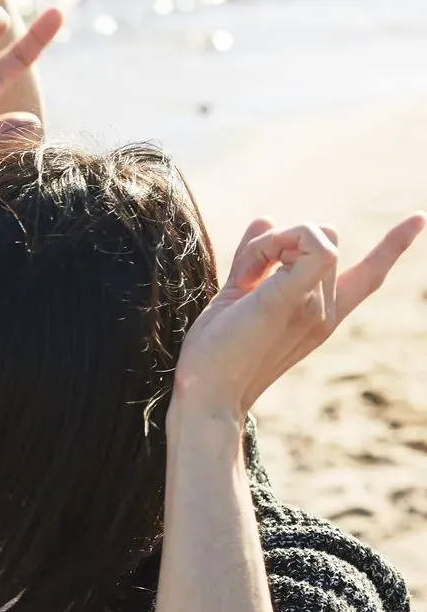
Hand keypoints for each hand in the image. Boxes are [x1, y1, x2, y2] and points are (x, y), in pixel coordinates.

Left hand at [173, 214, 425, 420]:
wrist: (206, 393)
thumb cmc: (215, 352)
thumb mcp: (237, 297)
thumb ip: (254, 260)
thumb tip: (266, 218)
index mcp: (319, 313)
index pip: (367, 276)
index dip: (392, 247)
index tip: (418, 219)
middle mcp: (325, 310)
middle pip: (322, 237)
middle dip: (283, 239)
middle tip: (246, 277)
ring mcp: (313, 306)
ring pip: (308, 236)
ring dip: (268, 245)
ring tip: (241, 286)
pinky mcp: (291, 300)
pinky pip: (313, 245)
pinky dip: (282, 240)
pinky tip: (258, 271)